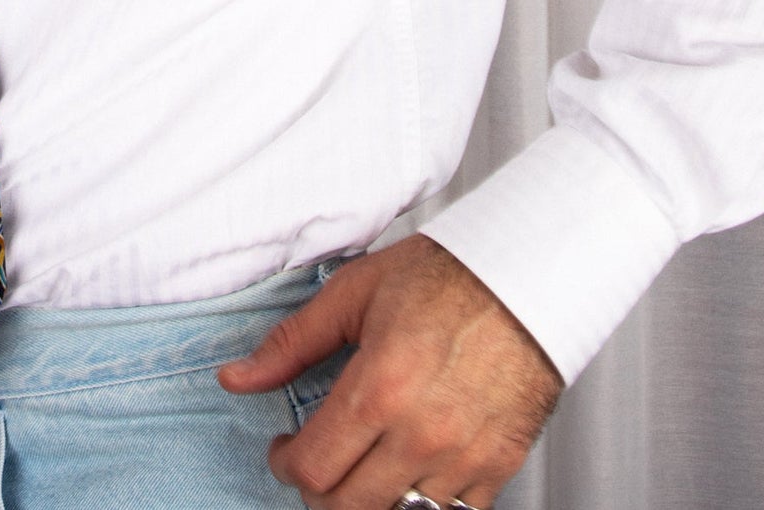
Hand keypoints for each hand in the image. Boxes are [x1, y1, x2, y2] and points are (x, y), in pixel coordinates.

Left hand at [218, 234, 561, 508]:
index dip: (285, 465)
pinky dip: (420, 501)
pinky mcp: (497, 466)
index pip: (312, 469)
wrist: (525, 278)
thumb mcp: (353, 293)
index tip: (285, 448)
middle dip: (319, 490)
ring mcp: (462, 457)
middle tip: (317, 460)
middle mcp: (421, 433)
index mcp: (379, 388)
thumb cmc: (446, 277)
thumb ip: (292, 343)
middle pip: (347, 507)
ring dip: (368, 497)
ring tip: (361, 462)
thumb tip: (237, 377)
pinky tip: (407, 467)